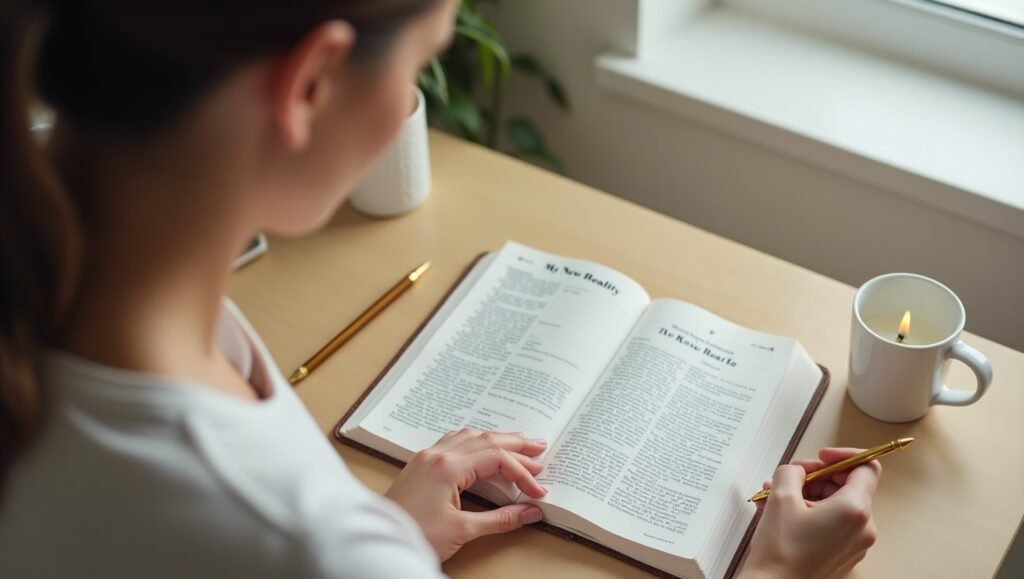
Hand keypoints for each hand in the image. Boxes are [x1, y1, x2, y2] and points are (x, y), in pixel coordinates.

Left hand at [385, 428, 548, 560]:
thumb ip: (500, 519)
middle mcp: (437, 455)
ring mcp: (426, 457)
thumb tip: (529, 512)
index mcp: (447, 467)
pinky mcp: (420, 465)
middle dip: (516, 445)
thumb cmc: (413, 534)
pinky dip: (475, 441)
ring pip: (469, 437)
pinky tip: (482, 445)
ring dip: (496, 439)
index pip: (496, 459)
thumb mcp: (462, 530)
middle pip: (486, 440)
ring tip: (518, 442)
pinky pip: (453, 442)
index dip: (522, 473)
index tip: (537, 490)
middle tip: (540, 448)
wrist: (379, 540)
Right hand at [741, 448, 881, 578]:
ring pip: (837, 505)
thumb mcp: (781, 497)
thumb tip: (798, 471)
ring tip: (776, 496)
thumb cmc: (780, 552)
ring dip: (809, 495)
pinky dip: (811, 513)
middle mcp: (863, 528)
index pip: (866, 467)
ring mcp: (855, 544)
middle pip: (848, 486)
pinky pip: (833, 524)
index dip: (842, 456)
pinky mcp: (843, 555)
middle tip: (790, 478)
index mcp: (854, 510)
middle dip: (817, 477)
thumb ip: (792, 472)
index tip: (820, 458)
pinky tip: (783, 513)